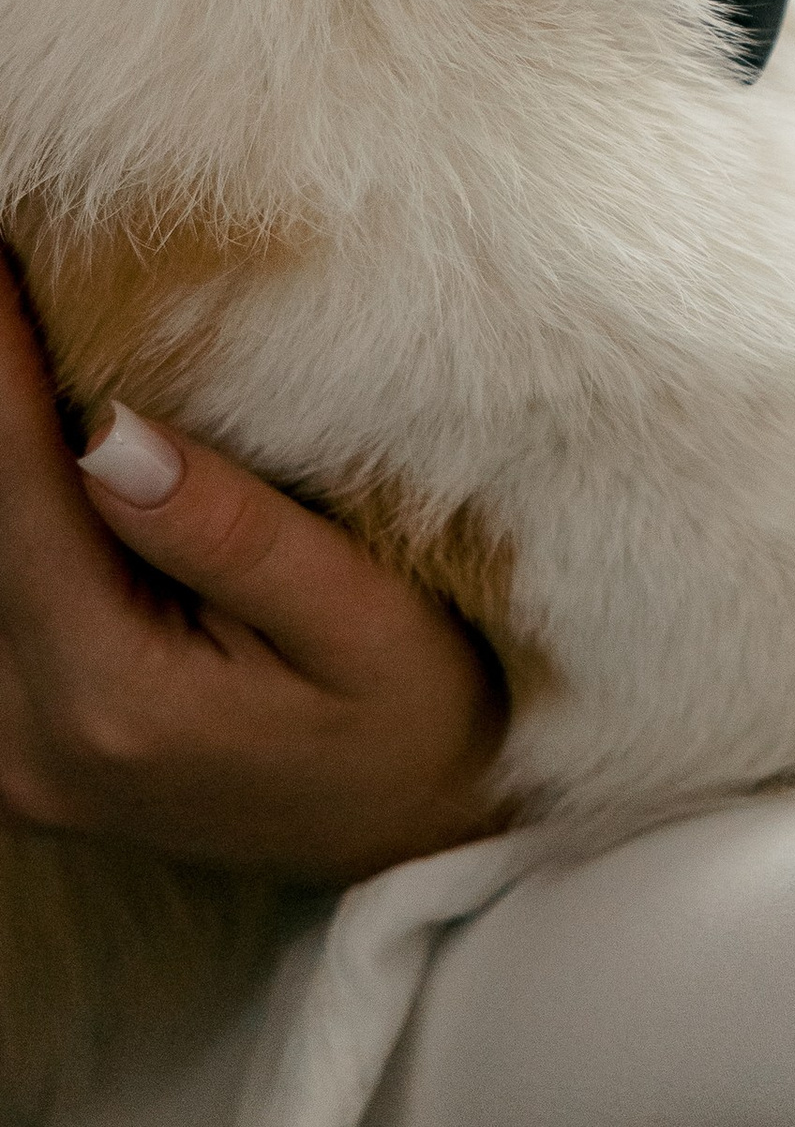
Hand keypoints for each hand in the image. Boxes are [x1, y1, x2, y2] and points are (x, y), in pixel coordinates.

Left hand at [0, 270, 509, 884]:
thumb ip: (237, 536)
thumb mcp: (369, 626)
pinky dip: (11, 515)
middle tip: (7, 276)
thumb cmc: (421, 723)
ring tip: (24, 341)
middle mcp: (27, 739)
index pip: (19, 490)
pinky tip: (36, 449)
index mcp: (112, 698)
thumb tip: (106, 433)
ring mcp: (6, 758)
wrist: (414, 850)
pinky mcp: (8, 750)